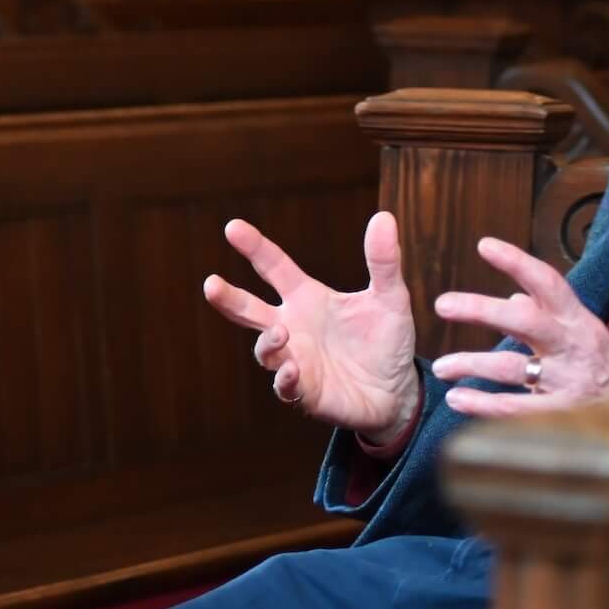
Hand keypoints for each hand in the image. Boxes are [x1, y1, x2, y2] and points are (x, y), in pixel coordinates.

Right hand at [201, 211, 418, 439]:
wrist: (396, 391)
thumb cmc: (386, 340)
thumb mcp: (391, 298)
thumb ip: (383, 261)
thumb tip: (384, 217)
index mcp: (307, 298)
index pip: (273, 267)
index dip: (254, 247)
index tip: (233, 227)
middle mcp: (292, 326)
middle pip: (249, 310)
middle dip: (228, 298)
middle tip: (211, 284)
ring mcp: (294, 359)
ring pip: (264, 350)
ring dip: (267, 342)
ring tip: (280, 332)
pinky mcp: (304, 391)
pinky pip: (285, 386)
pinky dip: (284, 378)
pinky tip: (292, 369)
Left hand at [428, 235, 608, 415]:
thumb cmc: (603, 363)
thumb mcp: (582, 331)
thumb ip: (547, 314)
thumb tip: (514, 298)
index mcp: (576, 319)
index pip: (547, 282)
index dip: (517, 262)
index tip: (484, 245)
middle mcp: (571, 345)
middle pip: (524, 321)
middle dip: (481, 310)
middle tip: (442, 304)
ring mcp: (567, 380)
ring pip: (512, 368)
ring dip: (471, 364)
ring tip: (441, 367)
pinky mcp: (562, 413)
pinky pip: (516, 409)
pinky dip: (483, 404)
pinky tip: (457, 399)